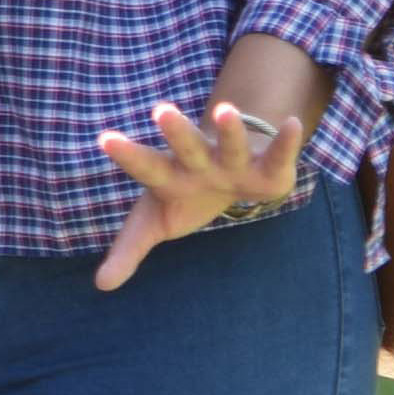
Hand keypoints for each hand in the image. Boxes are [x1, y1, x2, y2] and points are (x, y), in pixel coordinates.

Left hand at [93, 90, 309, 288]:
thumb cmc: (184, 198)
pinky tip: (293, 123)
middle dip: (177, 131)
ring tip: (224, 110)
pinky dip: (286, 142)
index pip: (145, 166)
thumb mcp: (154, 225)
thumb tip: (100, 285)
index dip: (128, 155)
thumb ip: (127, 251)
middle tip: (161, 110)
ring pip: (230, 143)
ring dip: (229, 129)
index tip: (105, 139)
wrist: (230, 178)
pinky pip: (277, 152)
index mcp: (168, 176)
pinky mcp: (268, 167)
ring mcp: (233, 161)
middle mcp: (199, 162)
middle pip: (186, 146)